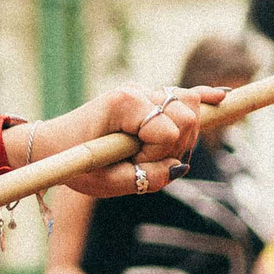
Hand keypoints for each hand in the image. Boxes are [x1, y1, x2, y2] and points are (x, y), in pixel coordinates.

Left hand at [42, 84, 220, 197]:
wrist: (50, 145)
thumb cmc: (74, 164)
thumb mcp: (105, 183)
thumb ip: (146, 179)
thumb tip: (181, 169)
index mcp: (123, 104)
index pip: (167, 129)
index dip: (155, 154)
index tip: (130, 163)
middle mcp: (137, 91)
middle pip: (186, 115)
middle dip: (173, 145)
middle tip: (143, 160)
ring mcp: (144, 92)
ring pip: (190, 107)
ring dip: (183, 135)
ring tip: (154, 152)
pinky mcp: (149, 99)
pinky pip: (185, 94)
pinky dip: (204, 97)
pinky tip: (223, 97)